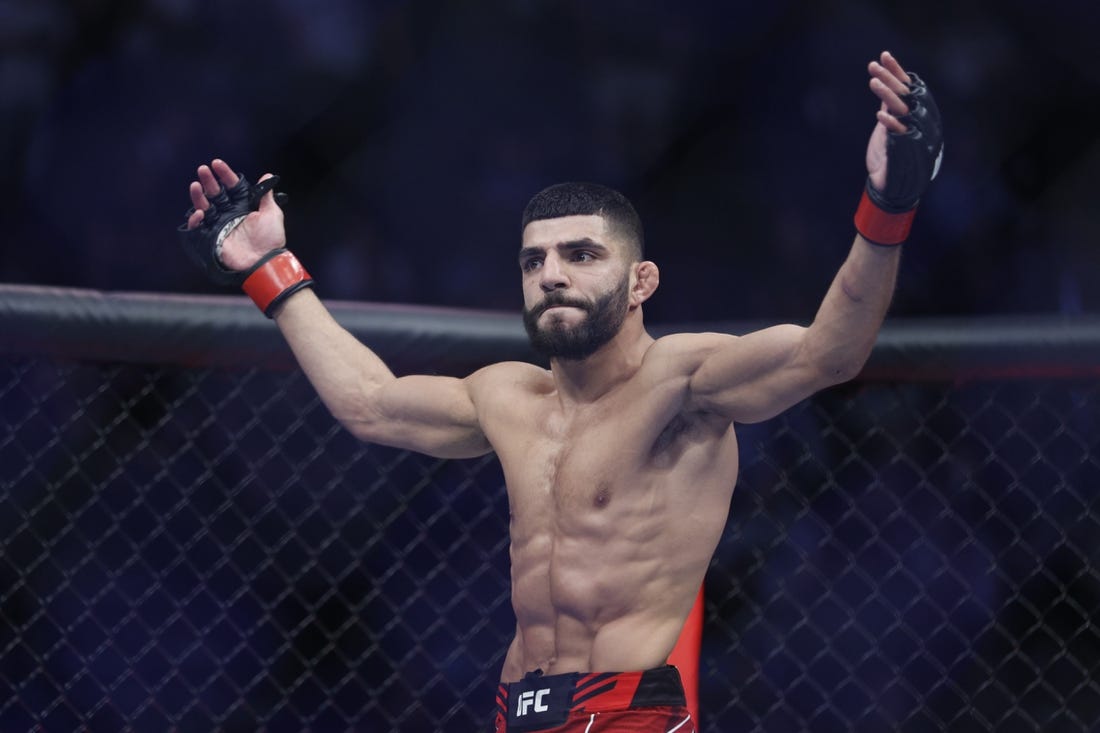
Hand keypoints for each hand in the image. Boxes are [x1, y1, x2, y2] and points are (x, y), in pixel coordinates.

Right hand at [186, 158, 285, 270]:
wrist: (264, 261)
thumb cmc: (270, 239)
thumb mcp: (272, 214)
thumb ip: (266, 196)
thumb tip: (268, 176)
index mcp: (244, 206)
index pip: (232, 186)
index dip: (225, 175)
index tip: (217, 164)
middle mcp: (230, 213)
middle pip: (216, 193)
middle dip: (209, 181)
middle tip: (203, 170)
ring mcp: (220, 224)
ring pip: (205, 206)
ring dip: (199, 196)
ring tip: (195, 185)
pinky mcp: (212, 237)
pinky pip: (199, 227)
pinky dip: (196, 219)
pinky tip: (199, 212)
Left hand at [865, 51, 911, 191]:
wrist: (893, 186)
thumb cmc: (892, 153)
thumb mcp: (889, 123)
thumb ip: (890, 104)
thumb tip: (885, 80)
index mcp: (918, 113)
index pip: (909, 87)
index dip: (897, 71)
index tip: (883, 56)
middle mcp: (921, 122)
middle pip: (906, 95)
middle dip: (890, 79)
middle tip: (873, 66)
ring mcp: (915, 136)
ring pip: (903, 110)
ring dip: (888, 94)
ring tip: (873, 82)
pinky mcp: (906, 151)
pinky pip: (901, 134)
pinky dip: (891, 124)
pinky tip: (880, 115)